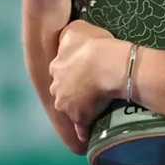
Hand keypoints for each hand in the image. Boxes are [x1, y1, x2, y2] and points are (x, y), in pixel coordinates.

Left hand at [48, 20, 128, 142]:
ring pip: (69, 109)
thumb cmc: (95, 44)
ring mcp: (66, 105)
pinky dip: (83, 133)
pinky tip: (88, 136)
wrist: (109, 65)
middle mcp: (56, 87)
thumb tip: (65, 39)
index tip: (83, 70)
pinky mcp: (79, 118)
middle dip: (72, 90)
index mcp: (56, 66)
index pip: (60, 70)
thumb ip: (68, 35)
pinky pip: (81, 129)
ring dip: (77, 110)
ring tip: (92, 108)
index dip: (72, 70)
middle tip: (89, 88)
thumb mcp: (76, 28)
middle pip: (63, 90)